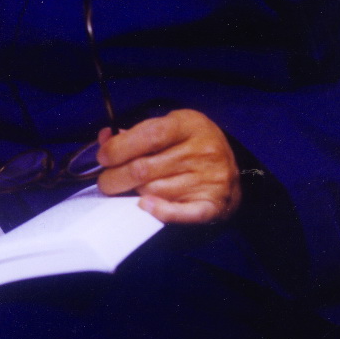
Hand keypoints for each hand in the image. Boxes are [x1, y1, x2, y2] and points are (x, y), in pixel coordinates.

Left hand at [96, 109, 240, 223]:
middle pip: (145, 168)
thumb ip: (139, 132)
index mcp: (190, 124)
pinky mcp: (212, 205)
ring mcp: (209, 179)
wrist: (236, 172)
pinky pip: (181, 213)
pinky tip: (145, 206)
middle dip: (115, 177)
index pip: (149, 135)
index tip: (103, 157)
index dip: (119, 148)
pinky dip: (159, 212)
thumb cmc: (194, 145)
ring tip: (125, 191)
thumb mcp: (172, 127)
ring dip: (132, 194)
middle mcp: (202, 151)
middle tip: (105, 182)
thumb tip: (105, 138)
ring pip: (154, 191)